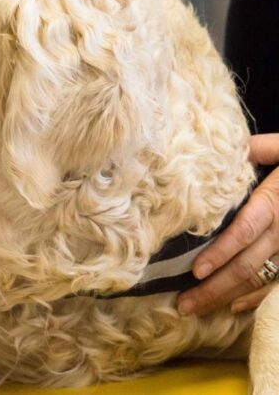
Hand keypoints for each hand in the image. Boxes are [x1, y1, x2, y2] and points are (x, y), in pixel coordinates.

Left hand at [177, 133, 278, 315]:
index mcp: (276, 201)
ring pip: (259, 278)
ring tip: (196, 308)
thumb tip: (228, 146)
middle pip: (247, 263)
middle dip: (214, 287)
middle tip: (183, 303)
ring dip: (227, 297)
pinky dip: (258, 298)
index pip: (245, 230)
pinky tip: (235, 307)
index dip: (222, 252)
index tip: (196, 270)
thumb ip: (259, 148)